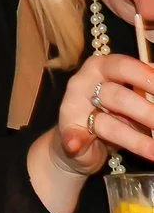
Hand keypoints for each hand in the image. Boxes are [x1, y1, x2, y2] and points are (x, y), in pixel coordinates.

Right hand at [49, 51, 153, 172]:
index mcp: (103, 67)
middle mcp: (84, 83)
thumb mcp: (135, 94)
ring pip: (107, 123)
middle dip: (146, 112)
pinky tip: (75, 145)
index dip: (145, 77)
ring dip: (135, 139)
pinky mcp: (68, 130)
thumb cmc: (117, 110)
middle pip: (117, 96)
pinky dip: (75, 140)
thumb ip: (149, 87)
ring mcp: (74, 107)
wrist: (82, 137)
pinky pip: (74, 135)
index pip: (124, 66)